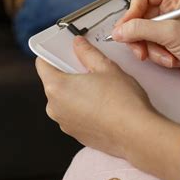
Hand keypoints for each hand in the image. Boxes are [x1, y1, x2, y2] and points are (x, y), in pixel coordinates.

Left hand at [36, 34, 179, 179]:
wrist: (137, 135)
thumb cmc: (122, 101)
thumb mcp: (106, 67)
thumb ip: (87, 52)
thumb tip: (78, 44)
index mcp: (56, 87)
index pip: (42, 63)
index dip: (52, 53)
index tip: (64, 51)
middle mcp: (55, 108)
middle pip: (54, 82)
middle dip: (69, 73)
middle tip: (89, 68)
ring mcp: (64, 124)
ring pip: (65, 99)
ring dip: (76, 91)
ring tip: (100, 88)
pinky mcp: (76, 135)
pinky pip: (74, 114)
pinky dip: (83, 107)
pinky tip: (103, 104)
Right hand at [113, 0, 179, 95]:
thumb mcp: (173, 34)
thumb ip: (142, 30)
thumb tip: (119, 30)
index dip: (132, 10)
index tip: (127, 28)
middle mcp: (172, 7)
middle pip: (138, 15)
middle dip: (140, 36)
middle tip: (139, 49)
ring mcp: (170, 26)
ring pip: (142, 34)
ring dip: (152, 49)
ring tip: (167, 57)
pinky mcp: (169, 43)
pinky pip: (150, 47)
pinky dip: (158, 57)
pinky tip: (173, 62)